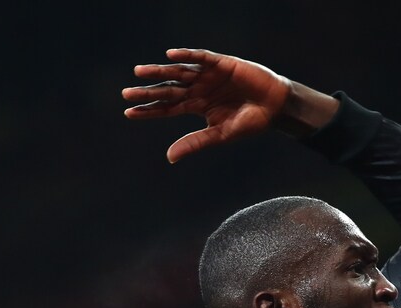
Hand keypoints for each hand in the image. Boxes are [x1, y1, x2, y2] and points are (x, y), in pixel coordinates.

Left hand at [123, 48, 291, 162]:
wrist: (275, 108)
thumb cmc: (249, 122)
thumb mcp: (219, 135)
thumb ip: (195, 142)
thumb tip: (169, 157)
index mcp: (196, 106)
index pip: (167, 108)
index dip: (149, 110)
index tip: (128, 112)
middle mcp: (198, 89)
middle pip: (168, 90)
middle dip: (148, 91)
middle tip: (126, 93)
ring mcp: (208, 76)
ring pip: (179, 73)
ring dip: (160, 72)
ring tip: (139, 72)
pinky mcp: (221, 64)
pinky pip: (201, 58)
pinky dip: (187, 56)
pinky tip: (171, 56)